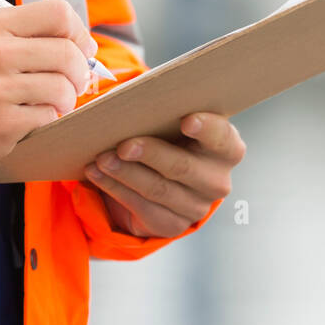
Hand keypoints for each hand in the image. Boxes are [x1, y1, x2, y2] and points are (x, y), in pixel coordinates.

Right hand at [0, 0, 94, 178]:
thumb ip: (25, 36)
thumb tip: (83, 48)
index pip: (57, 13)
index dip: (79, 32)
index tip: (82, 49)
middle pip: (67, 53)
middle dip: (79, 71)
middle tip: (74, 82)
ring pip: (62, 88)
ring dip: (66, 99)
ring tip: (52, 102)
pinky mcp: (1, 125)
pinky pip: (47, 117)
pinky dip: (45, 119)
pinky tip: (28, 118)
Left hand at [83, 112, 245, 237]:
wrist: (162, 177)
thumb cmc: (169, 137)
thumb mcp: (173, 123)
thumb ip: (166, 113)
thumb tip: (133, 100)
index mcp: (227, 149)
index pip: (222, 138)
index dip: (207, 129)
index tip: (187, 120)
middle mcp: (217, 181)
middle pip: (183, 167)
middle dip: (150, 154)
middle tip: (123, 145)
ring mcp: (196, 207)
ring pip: (157, 189)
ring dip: (125, 173)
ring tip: (101, 159)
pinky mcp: (173, 225)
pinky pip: (142, 208)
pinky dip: (115, 189)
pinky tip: (97, 174)